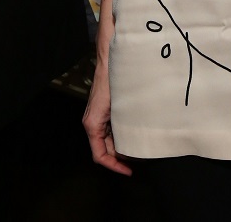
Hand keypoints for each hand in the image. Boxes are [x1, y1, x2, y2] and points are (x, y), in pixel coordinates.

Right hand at [83, 61, 131, 175]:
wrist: (111, 59)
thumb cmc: (112, 80)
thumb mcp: (119, 109)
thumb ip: (121, 128)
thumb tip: (130, 145)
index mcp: (92, 125)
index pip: (100, 156)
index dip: (114, 166)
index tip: (128, 171)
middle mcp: (92, 122)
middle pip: (105, 149)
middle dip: (120, 156)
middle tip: (138, 158)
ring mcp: (97, 116)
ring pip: (109, 138)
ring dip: (121, 144)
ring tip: (138, 146)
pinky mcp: (103, 110)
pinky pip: (110, 128)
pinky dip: (121, 133)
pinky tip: (134, 131)